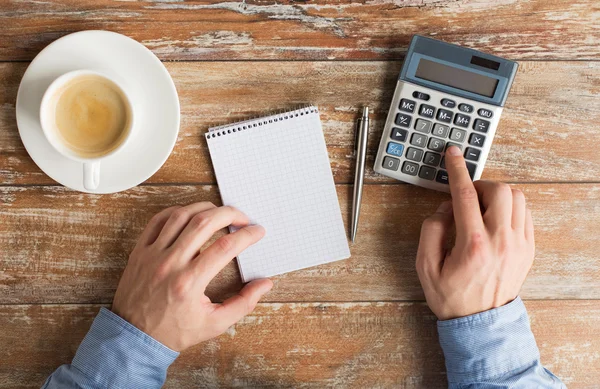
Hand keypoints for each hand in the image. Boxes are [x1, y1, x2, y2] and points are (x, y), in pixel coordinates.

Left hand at [111, 202, 272, 350]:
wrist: (134, 338)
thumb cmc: (174, 331)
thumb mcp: (214, 324)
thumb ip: (243, 303)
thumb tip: (265, 284)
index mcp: (190, 283)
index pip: (225, 247)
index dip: (247, 235)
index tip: (258, 231)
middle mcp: (170, 264)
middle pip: (204, 223)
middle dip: (229, 214)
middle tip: (242, 218)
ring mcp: (152, 254)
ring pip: (181, 216)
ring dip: (205, 208)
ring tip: (220, 213)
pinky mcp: (140, 251)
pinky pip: (159, 220)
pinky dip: (178, 211)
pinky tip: (192, 215)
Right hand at [416, 146, 534, 319]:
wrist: (481, 324)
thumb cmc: (452, 296)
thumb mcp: (425, 266)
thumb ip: (431, 230)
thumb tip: (445, 208)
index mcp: (473, 244)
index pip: (465, 195)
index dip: (457, 170)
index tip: (454, 154)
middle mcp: (501, 241)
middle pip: (498, 190)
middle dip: (480, 185)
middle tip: (466, 197)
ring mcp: (519, 244)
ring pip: (517, 198)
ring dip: (497, 195)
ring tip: (481, 209)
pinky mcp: (528, 249)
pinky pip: (526, 213)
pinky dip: (510, 207)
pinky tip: (494, 219)